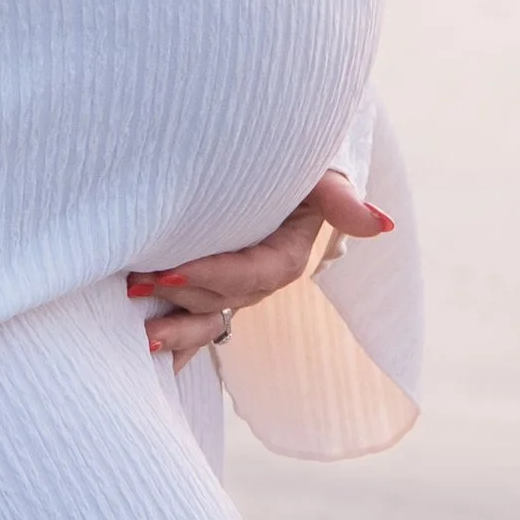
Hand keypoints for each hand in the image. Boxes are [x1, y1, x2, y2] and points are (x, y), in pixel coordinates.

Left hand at [128, 169, 393, 371]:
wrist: (275, 161)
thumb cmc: (295, 162)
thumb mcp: (320, 175)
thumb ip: (341, 199)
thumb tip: (382, 224)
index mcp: (287, 255)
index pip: (252, 273)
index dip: (213, 277)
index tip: (171, 271)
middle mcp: (260, 279)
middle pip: (224, 298)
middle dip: (182, 298)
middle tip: (137, 284)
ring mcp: (235, 288)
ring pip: (209, 320)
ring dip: (178, 332)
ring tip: (143, 336)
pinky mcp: (212, 289)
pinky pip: (197, 323)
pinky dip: (177, 346)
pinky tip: (149, 358)